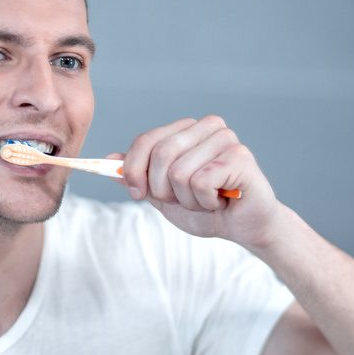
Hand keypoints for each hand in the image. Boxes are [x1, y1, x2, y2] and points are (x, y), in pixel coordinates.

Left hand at [112, 116, 282, 245]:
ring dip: (188, 200)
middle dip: (163, 190)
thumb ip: (138, 176)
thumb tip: (110, 160)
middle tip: (184, 200)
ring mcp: (225, 139)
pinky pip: (200, 182)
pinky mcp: (239, 157)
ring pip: (179, 173)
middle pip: (160, 155)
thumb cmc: (206, 208)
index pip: (145, 141)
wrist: (243, 228)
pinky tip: (220, 200)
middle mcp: (207, 126)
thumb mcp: (163, 194)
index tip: (139, 193)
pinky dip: (204, 202)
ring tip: (207, 200)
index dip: (134, 171)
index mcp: (186, 129)